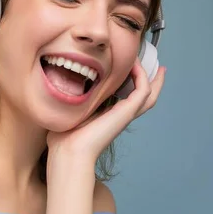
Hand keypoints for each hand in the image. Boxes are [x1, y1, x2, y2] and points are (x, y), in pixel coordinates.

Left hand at [46, 57, 165, 165]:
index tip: (131, 72)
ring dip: (150, 76)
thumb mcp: (66, 115)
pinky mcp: (126, 112)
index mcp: (106, 117)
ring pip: (147, 94)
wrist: (68, 151)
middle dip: (151, 82)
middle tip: (156, 67)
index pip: (125, 100)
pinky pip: (143, 90)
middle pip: (144, 98)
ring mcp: (124, 114)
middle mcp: (118, 116)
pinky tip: (135, 65)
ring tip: (150, 62)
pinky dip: (142, 76)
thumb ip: (66, 103)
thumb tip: (56, 91)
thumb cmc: (62, 140)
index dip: (130, 86)